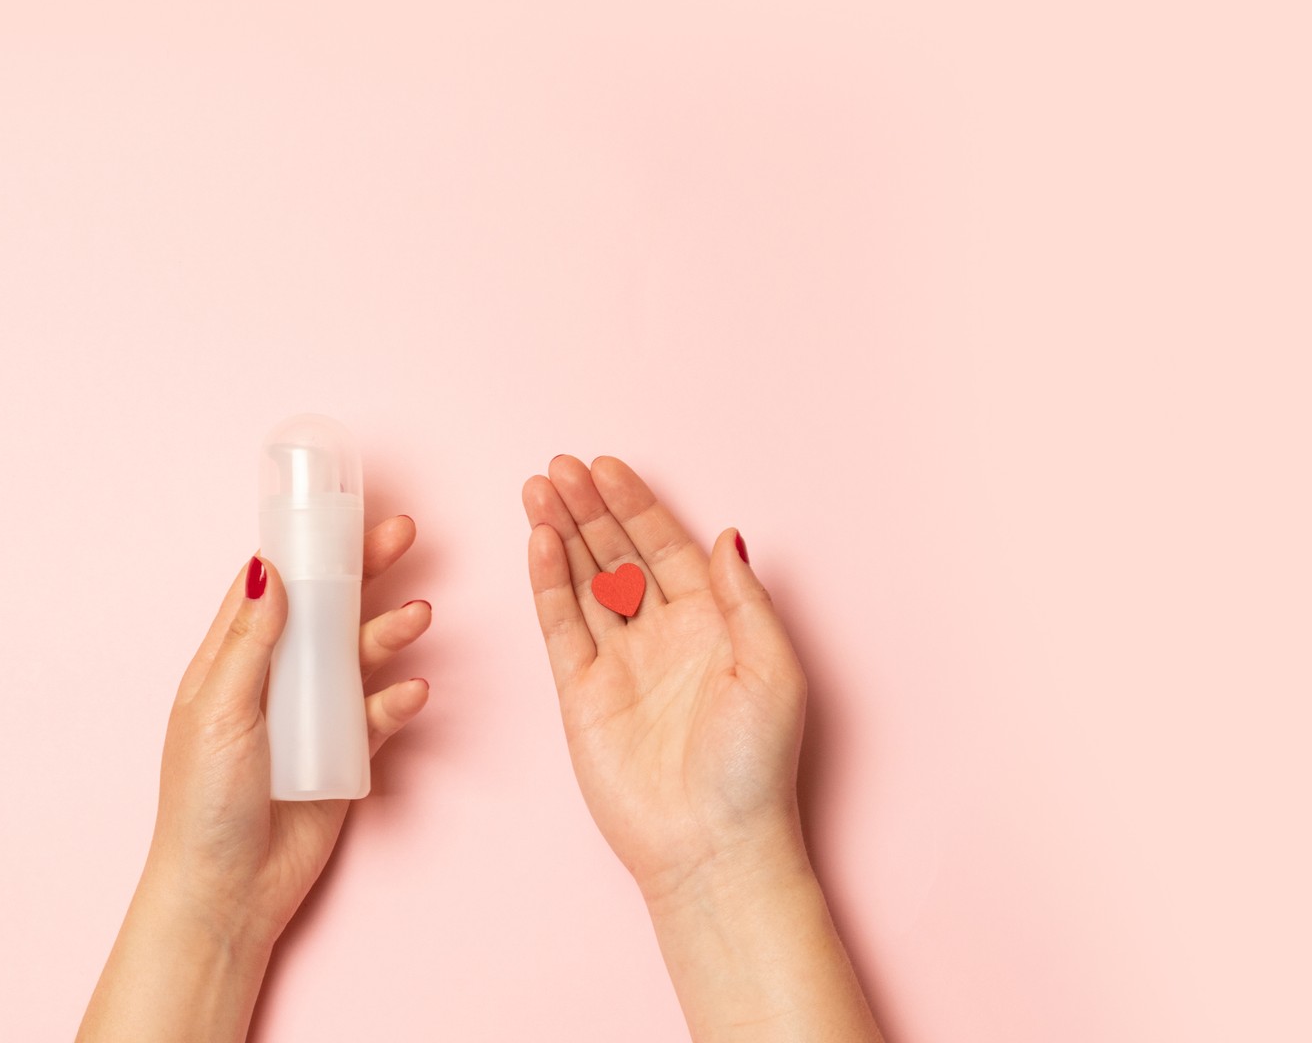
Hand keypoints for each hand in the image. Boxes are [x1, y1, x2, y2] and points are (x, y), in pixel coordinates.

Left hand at [79, 518, 431, 1042]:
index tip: (339, 511)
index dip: (305, 547)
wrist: (228, 890)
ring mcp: (312, 716)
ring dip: (388, 632)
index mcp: (233, 661)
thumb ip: (248, 642)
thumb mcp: (219, 710)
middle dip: (364, 571)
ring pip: (359, 657)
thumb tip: (266, 567)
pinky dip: (397, 701)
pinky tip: (410, 693)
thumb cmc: (205, 802)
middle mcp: (276, 679)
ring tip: (416, 617)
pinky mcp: (344, 757)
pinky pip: (379, 717)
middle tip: (402, 534)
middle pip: (327, 609)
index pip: (271, 586)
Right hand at [522, 456, 808, 903]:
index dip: (636, 506)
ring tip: (538, 487)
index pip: (667, 547)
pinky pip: (561, 626)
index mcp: (714, 625)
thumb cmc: (755, 768)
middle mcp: (663, 636)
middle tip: (560, 466)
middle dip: (590, 508)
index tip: (608, 467)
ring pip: (584, 582)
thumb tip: (727, 535)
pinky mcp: (582, 694)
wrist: (711, 846)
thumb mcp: (772, 671)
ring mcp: (620, 664)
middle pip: (618, 555)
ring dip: (562, 533)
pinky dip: (548, 583)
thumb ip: (745, 599)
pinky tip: (538, 543)